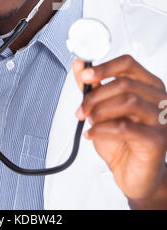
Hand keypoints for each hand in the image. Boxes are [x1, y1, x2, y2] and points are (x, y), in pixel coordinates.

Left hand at [73, 55, 166, 203]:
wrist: (132, 174)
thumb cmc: (121, 139)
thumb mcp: (101, 108)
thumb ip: (91, 86)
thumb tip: (78, 64)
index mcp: (148, 85)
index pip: (128, 63)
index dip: (104, 67)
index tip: (84, 75)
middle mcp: (159, 99)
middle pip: (124, 83)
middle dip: (96, 95)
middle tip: (82, 109)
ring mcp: (162, 119)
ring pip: (128, 101)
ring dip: (100, 111)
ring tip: (89, 121)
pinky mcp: (157, 140)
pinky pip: (125, 127)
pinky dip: (102, 129)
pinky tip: (92, 134)